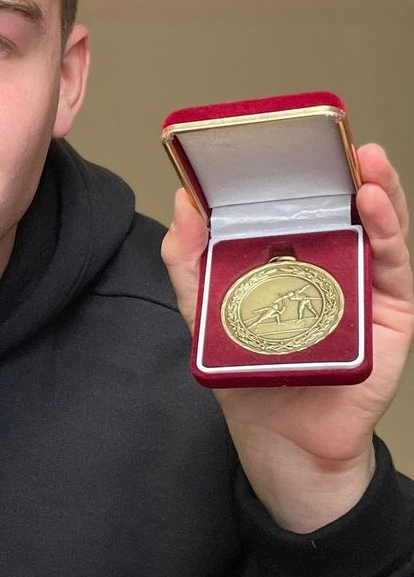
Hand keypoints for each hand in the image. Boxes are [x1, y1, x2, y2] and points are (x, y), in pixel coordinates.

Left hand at [161, 143, 413, 531]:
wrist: (283, 442)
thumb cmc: (252, 377)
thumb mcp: (208, 312)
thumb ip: (191, 261)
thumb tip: (183, 203)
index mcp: (289, 258)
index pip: (295, 204)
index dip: (293, 169)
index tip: (281, 135)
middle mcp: (331, 264)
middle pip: (339, 207)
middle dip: (337, 168)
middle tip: (325, 136)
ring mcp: (364, 284)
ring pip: (375, 226)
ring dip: (374, 187)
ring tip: (363, 158)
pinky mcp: (390, 312)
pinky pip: (393, 264)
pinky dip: (387, 230)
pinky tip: (375, 203)